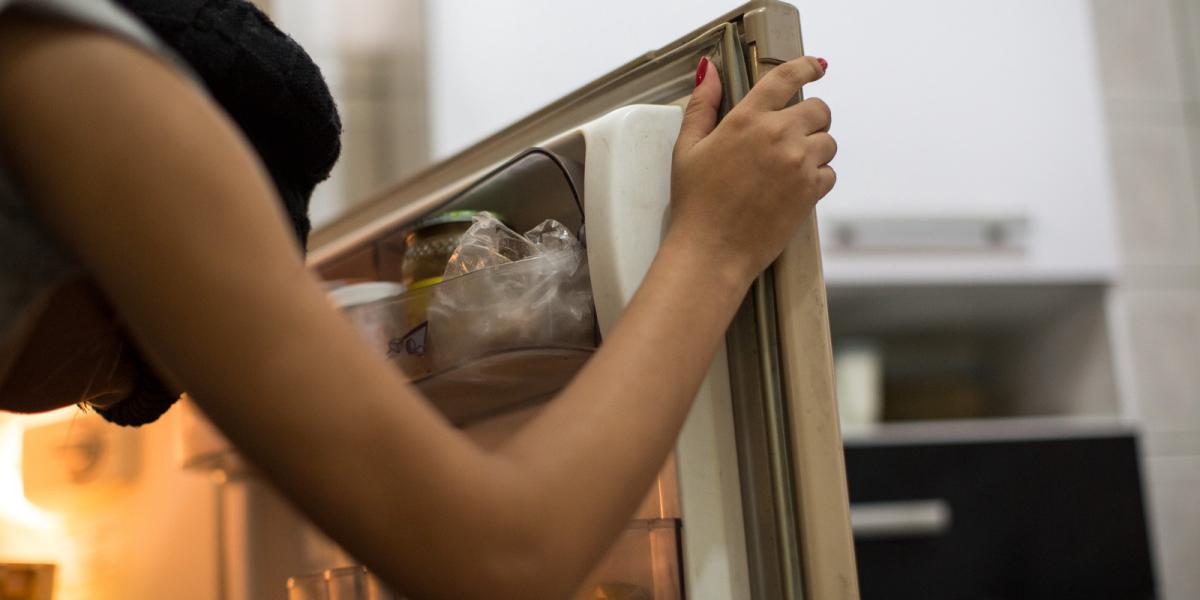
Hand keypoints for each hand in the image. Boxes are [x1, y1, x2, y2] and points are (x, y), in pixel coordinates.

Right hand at [668, 55, 835, 285]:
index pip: (786, 77)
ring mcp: (797, 162)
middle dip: (812, 118)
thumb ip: (702, 105)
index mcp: (746, 118)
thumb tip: (710, 72)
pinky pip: (830, 173)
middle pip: (819, 109)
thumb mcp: (687, 148)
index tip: (816, 67)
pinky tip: (792, 189)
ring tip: (788, 169)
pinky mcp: (810, 191)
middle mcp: (777, 134)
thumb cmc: (695, 202)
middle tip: (796, 134)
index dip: (807, 67)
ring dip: (815, 151)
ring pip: (828, 142)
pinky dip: (817, 179)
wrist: (712, 250)